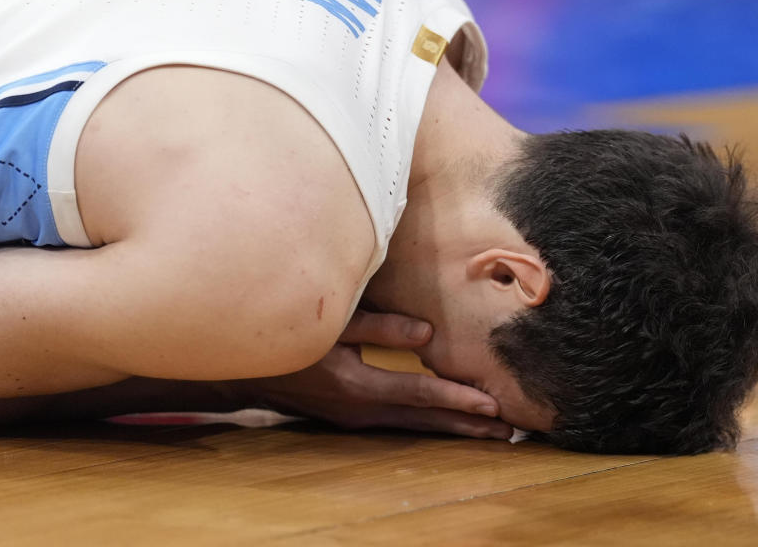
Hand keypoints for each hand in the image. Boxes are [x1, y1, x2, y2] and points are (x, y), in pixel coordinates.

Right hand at [242, 310, 513, 438]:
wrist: (248, 371)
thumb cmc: (291, 335)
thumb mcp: (333, 323)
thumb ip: (381, 327)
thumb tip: (428, 335)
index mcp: (358, 384)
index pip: (419, 392)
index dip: (457, 397)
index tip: (493, 405)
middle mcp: (361, 410)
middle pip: (424, 420)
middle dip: (467, 426)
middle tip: (509, 433)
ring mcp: (356, 418)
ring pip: (414, 426)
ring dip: (452, 428)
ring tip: (489, 433)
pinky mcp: (353, 417)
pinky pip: (400, 422)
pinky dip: (429, 422)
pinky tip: (447, 420)